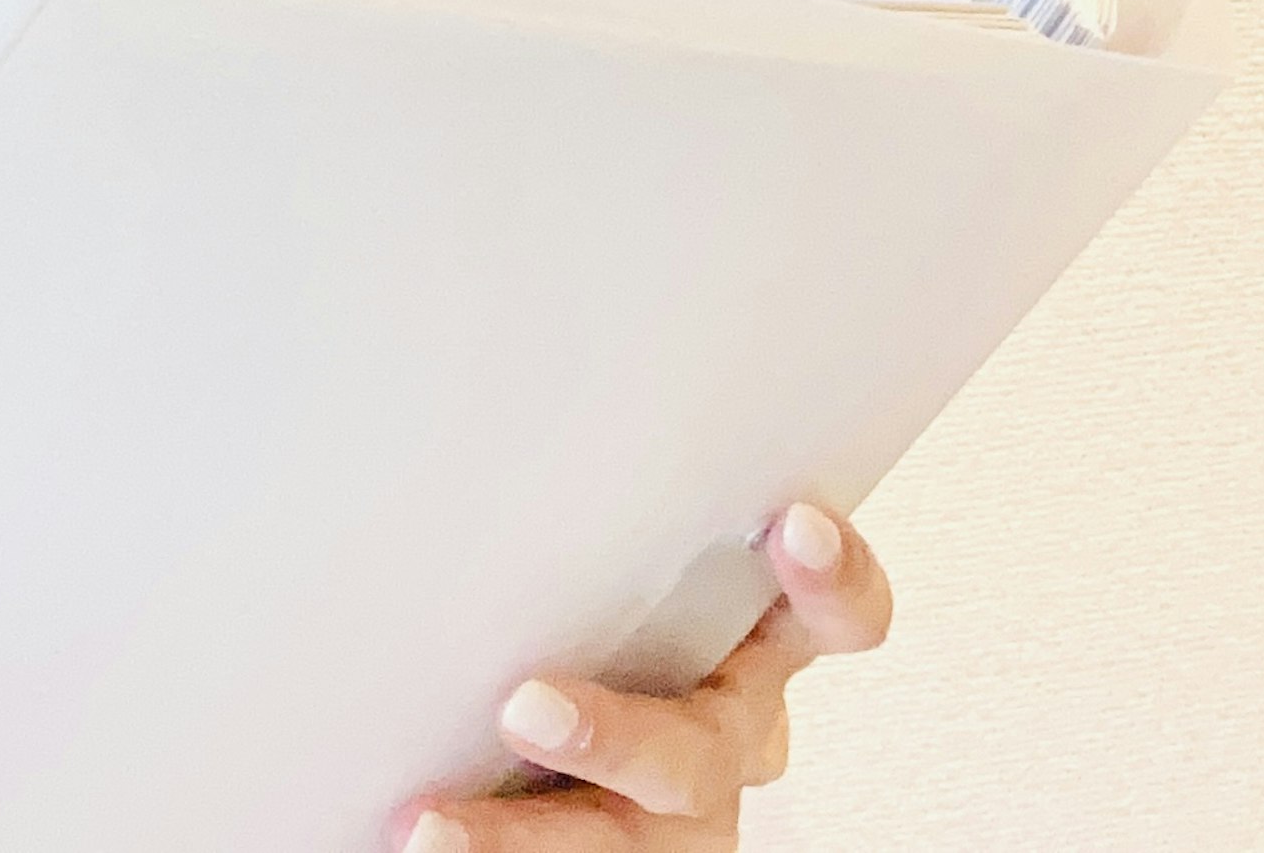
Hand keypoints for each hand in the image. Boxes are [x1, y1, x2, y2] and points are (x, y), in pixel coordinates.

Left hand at [393, 501, 894, 849]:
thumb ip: (581, 532)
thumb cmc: (576, 622)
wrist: (521, 743)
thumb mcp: (601, 569)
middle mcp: (726, 737)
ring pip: (628, 838)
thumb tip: (455, 450)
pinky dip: (493, 850)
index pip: (834, 618)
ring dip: (529, 834)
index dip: (833, 576)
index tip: (790, 524)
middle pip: (709, 749)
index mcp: (748, 647)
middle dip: (618, 736)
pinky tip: (429, 832)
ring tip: (437, 825)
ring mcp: (676, 815)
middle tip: (523, 707)